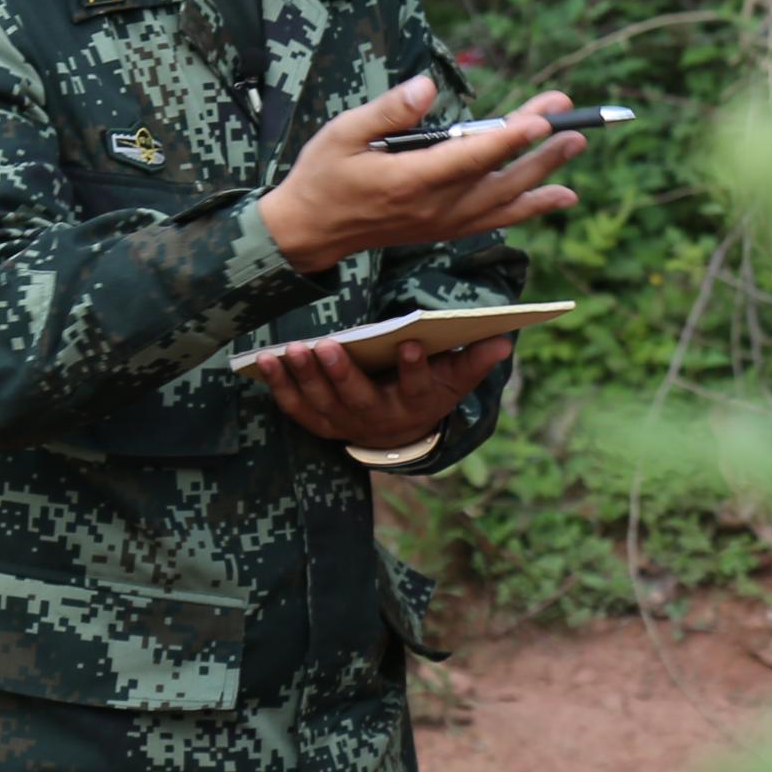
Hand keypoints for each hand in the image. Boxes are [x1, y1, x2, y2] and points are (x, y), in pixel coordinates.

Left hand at [251, 332, 515, 452]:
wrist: (398, 431)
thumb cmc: (428, 392)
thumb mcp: (456, 380)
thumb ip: (475, 360)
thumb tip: (505, 340)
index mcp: (415, 406)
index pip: (418, 388)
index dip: (415, 368)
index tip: (409, 342)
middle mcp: (378, 421)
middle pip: (359, 400)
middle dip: (341, 374)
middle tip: (328, 346)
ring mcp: (344, 424)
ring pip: (322, 404)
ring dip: (305, 377)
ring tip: (294, 349)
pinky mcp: (318, 422)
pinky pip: (295, 407)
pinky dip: (280, 387)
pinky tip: (267, 360)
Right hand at [258, 76, 581, 272]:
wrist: (311, 231)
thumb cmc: (324, 174)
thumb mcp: (342, 133)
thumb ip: (389, 111)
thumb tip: (427, 88)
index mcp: (409, 181)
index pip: (468, 158)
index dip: (508, 139)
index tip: (541, 120)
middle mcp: (434, 207)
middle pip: (498, 177)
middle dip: (539, 148)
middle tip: (572, 122)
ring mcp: (443, 222)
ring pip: (505, 200)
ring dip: (544, 173)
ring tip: (576, 145)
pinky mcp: (446, 228)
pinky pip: (497, 218)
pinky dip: (531, 206)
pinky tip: (560, 193)